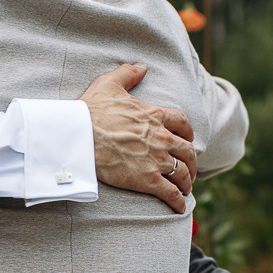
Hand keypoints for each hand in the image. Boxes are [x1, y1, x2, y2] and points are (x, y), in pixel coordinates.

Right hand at [83, 63, 197, 213]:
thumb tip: (141, 65)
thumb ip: (128, 73)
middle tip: (190, 169)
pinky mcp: (147, 180)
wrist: (80, 136)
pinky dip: (178, 202)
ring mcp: (156, 160)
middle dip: (192, 162)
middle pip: (188, 151)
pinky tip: (180, 207)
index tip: (188, 140)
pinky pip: (171, 193)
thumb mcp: (109, 83)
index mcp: (155, 115)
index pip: (182, 124)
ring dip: (187, 182)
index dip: (188, 134)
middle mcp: (161, 138)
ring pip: (183, 173)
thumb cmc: (91, 110)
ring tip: (185, 188)